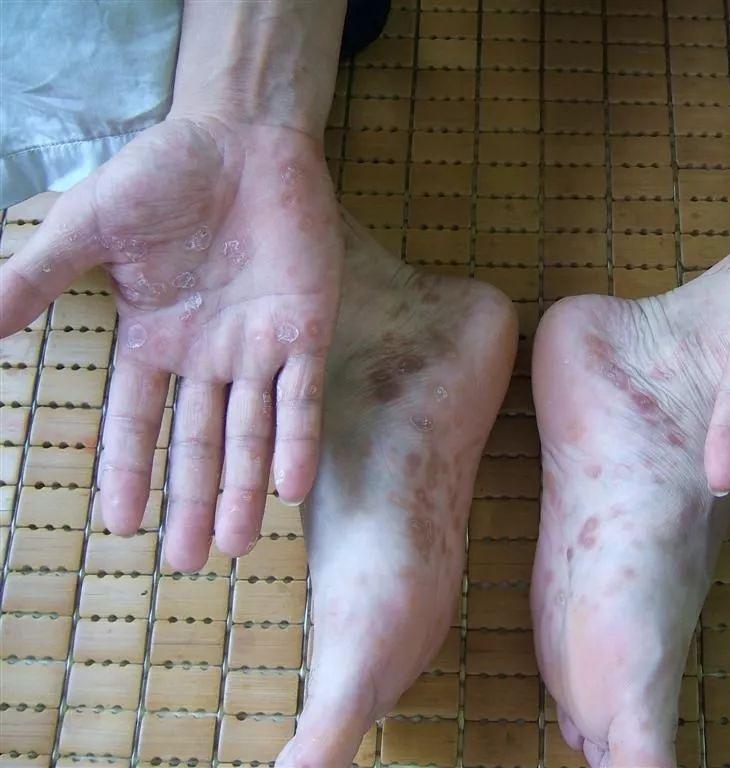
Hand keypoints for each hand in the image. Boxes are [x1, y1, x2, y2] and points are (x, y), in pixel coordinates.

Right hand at [0, 115, 343, 569]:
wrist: (244, 139)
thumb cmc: (163, 176)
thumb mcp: (88, 229)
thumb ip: (34, 278)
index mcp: (154, 339)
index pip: (137, 421)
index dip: (129, 472)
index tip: (120, 526)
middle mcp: (207, 356)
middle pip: (197, 443)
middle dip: (190, 501)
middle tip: (185, 563)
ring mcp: (259, 348)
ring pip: (250, 434)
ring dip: (242, 489)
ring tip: (233, 548)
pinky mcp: (306, 331)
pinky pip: (302, 399)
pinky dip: (296, 442)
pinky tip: (290, 489)